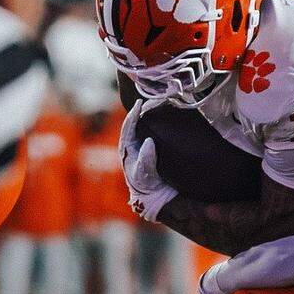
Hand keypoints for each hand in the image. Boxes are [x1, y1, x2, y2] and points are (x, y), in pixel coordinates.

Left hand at [119, 100, 177, 221]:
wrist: (156, 195)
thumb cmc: (146, 185)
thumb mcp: (143, 174)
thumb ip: (145, 159)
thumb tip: (148, 141)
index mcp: (126, 148)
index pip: (127, 127)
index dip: (133, 114)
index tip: (139, 103)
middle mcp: (133, 144)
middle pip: (136, 122)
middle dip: (143, 109)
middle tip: (153, 98)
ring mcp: (143, 144)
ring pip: (145, 125)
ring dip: (151, 113)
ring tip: (160, 102)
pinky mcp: (153, 147)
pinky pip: (155, 130)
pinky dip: (159, 121)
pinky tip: (167, 114)